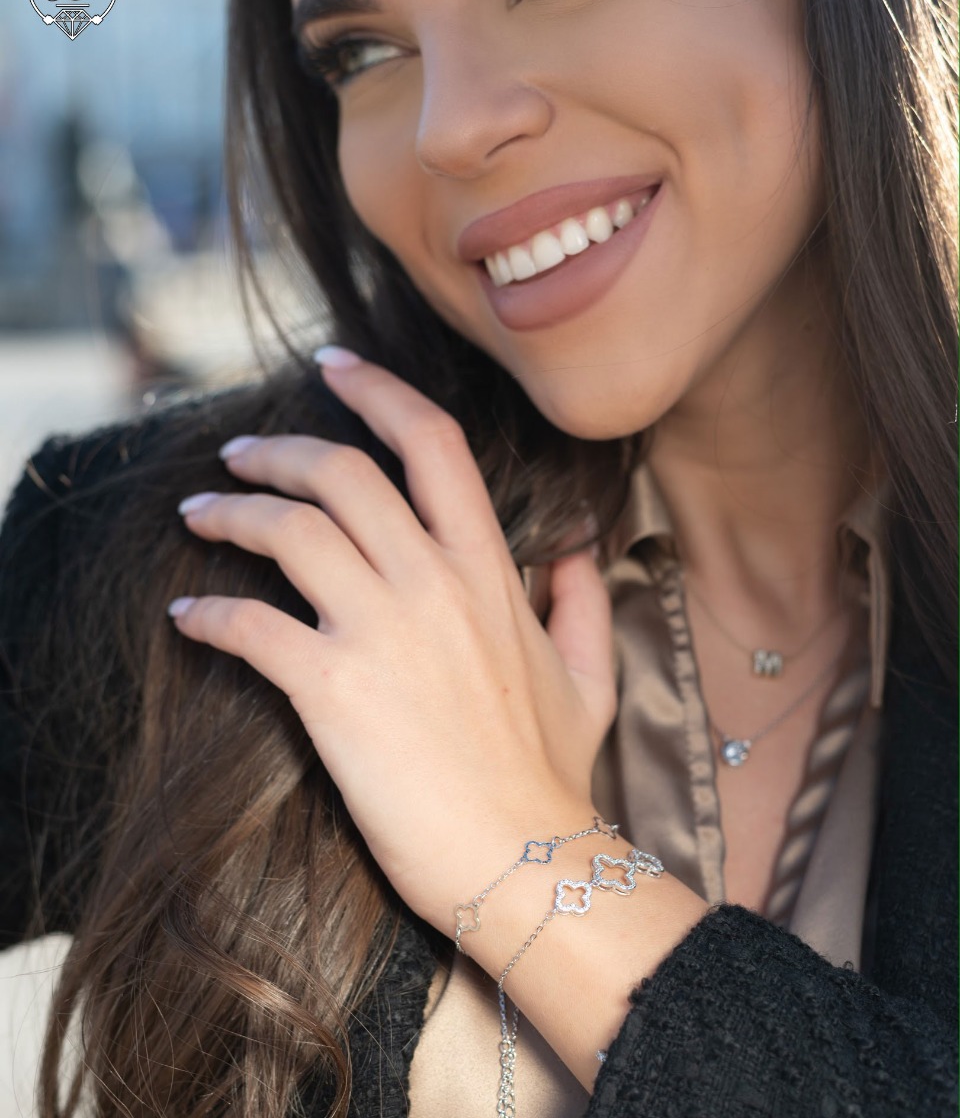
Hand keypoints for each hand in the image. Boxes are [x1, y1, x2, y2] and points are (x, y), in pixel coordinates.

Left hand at [167, 348, 617, 934]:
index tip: (334, 366)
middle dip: (279, 450)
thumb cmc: (553, 775)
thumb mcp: (590, 679)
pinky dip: (209, 615)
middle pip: (342, 472)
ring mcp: (383, 631)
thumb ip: (586, 606)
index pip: (431, 444)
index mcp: (488, 570)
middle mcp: (433, 582)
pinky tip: (188, 617)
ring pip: (289, 531)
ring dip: (231, 513)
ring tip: (198, 514)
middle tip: (239, 454)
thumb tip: (581, 557)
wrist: (527, 860)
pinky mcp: (335, 689)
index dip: (377, 390)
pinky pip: (252, 627)